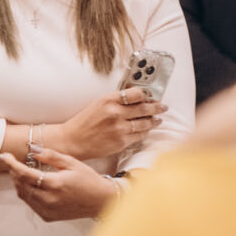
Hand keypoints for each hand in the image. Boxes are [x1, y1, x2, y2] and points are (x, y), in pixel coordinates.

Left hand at [0, 150, 118, 221]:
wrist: (101, 201)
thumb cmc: (89, 180)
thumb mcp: (71, 162)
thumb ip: (51, 156)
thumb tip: (34, 151)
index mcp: (55, 184)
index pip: (25, 173)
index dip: (12, 164)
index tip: (4, 156)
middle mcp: (49, 199)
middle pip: (21, 185)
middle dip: (14, 172)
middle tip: (12, 162)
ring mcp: (48, 210)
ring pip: (24, 195)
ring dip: (19, 183)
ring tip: (21, 172)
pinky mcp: (48, 217)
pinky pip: (31, 204)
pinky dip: (27, 193)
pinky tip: (32, 185)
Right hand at [51, 86, 166, 160]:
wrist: (73, 140)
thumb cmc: (84, 122)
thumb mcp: (98, 104)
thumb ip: (116, 100)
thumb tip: (136, 98)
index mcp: (109, 100)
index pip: (136, 93)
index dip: (146, 95)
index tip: (151, 96)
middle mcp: (115, 113)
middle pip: (144, 108)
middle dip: (156, 107)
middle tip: (163, 107)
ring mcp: (119, 128)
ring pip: (144, 123)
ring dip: (154, 120)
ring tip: (158, 119)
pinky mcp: (121, 142)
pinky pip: (139, 136)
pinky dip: (145, 132)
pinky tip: (147, 129)